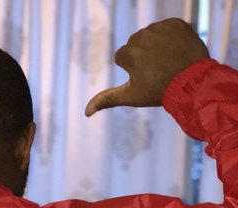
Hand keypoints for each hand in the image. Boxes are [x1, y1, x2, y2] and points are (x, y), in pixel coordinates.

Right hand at [85, 18, 209, 116]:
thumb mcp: (132, 97)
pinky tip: (177, 51)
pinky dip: (171, 38)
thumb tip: (86, 112)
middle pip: (137, 45)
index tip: (146, 77)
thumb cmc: (159, 92)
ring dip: (157, 46)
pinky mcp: (176, 23)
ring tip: (168, 61)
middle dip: (144, 55)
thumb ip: (107, 99)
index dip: (133, 70)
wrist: (193, 82)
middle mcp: (142, 36)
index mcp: (129, 53)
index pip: (123, 58)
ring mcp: (160, 28)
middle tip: (158, 70)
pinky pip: (168, 28)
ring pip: (152, 36)